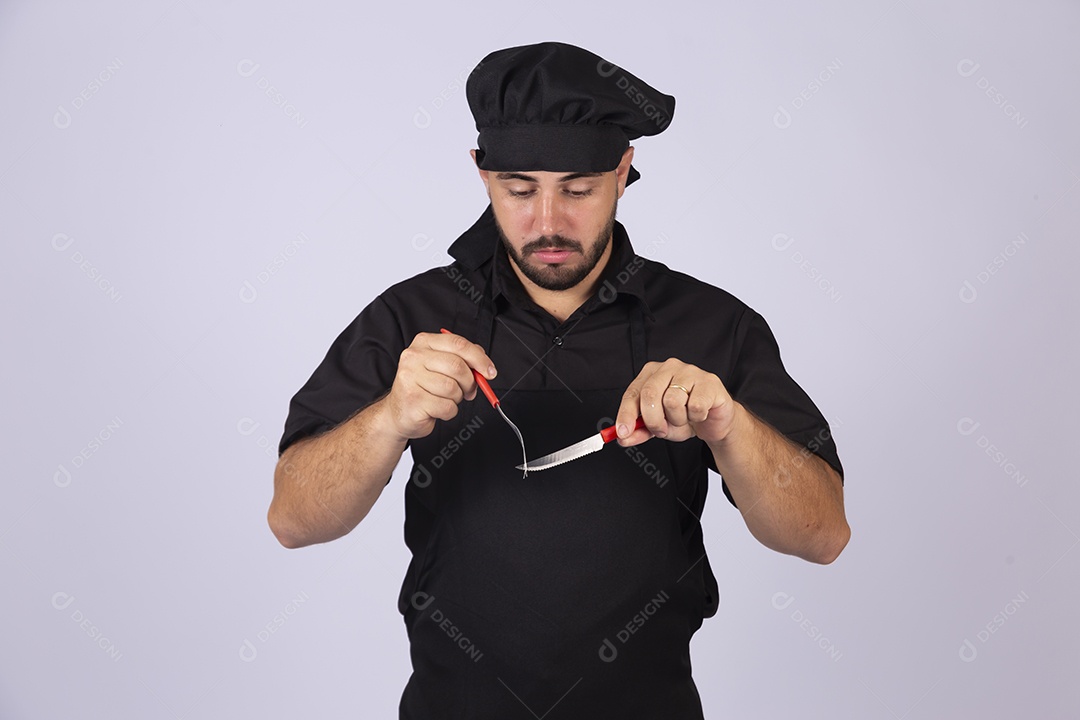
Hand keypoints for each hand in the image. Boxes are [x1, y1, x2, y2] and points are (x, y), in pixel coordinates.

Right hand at [383, 331, 496, 440]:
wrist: (398, 412)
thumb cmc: (423, 387)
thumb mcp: (441, 365)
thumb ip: (462, 359)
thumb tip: (484, 365)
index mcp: (424, 343)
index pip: (458, 344)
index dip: (479, 358)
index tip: (490, 371)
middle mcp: (414, 357)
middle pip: (458, 366)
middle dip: (469, 382)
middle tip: (468, 390)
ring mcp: (410, 378)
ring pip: (453, 388)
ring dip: (457, 398)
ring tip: (445, 398)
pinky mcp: (413, 400)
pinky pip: (447, 407)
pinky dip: (449, 411)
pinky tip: (438, 409)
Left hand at [614, 358, 737, 445]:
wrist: (715, 420)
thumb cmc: (685, 416)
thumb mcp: (658, 426)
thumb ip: (639, 431)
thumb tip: (623, 437)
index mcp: (651, 374)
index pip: (633, 393)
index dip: (626, 414)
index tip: (622, 432)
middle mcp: (669, 367)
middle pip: (650, 394)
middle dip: (653, 420)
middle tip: (662, 430)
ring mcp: (690, 371)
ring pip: (672, 401)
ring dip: (678, 420)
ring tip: (685, 418)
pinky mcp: (709, 382)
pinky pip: (695, 406)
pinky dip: (696, 418)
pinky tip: (699, 414)